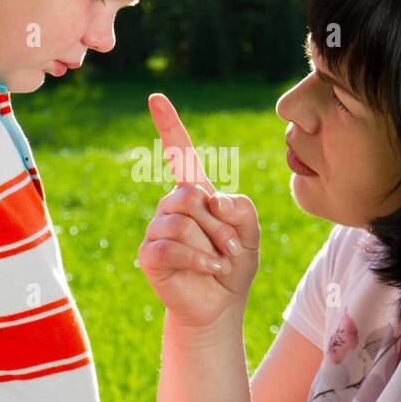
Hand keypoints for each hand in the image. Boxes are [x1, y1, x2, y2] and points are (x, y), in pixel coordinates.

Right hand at [137, 93, 259, 328]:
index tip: (156, 98)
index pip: (180, 153)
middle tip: (230, 249)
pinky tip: (210, 270)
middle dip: (219, 226)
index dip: (169, 125)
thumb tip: (210, 201)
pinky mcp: (150, 254)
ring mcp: (158, 229)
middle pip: (191, 195)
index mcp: (196, 192)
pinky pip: (171, 247)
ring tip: (219, 263)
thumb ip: (240, 208)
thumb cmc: (233, 264)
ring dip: (211, 246)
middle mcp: (172, 205)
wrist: (221, 303)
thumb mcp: (250, 232)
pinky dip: (198, 260)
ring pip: (182, 223)